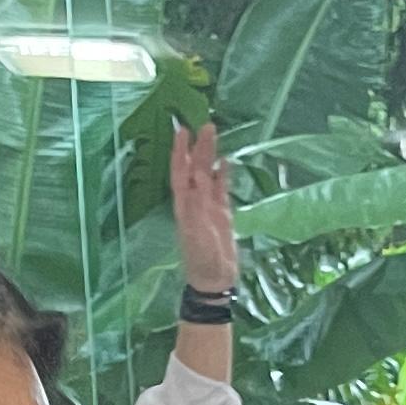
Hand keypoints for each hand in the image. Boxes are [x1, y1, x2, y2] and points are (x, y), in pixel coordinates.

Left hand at [173, 120, 234, 291]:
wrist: (214, 279)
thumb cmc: (202, 258)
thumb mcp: (197, 231)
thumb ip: (197, 205)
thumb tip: (198, 177)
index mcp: (185, 204)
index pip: (180, 171)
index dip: (180, 151)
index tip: (182, 131)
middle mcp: (194, 201)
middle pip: (195, 168)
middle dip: (198, 147)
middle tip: (206, 125)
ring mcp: (208, 207)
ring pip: (208, 175)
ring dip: (209, 156)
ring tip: (214, 135)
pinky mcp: (221, 214)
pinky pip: (221, 189)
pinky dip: (222, 174)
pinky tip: (226, 161)